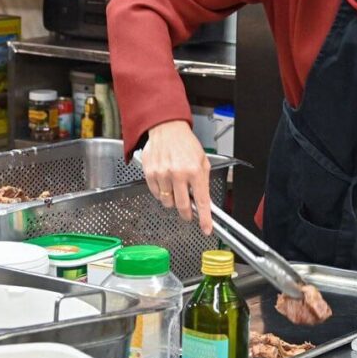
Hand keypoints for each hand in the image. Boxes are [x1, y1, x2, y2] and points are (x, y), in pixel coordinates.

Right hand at [142, 120, 212, 234]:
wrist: (167, 129)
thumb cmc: (186, 144)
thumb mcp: (202, 160)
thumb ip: (203, 182)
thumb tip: (204, 203)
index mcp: (195, 170)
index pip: (202, 201)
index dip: (205, 218)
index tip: (206, 229)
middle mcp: (178, 173)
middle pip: (183, 206)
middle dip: (187, 213)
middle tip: (188, 211)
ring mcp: (163, 174)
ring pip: (168, 202)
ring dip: (173, 200)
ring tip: (175, 187)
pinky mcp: (150, 174)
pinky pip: (156, 194)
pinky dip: (162, 193)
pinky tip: (165, 182)